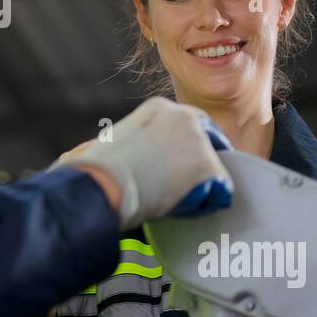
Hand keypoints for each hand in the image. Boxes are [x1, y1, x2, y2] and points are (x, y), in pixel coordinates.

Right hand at [55, 98, 232, 227]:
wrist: (103, 181)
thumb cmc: (96, 168)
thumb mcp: (115, 141)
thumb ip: (134, 143)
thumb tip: (115, 157)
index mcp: (159, 108)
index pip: (188, 123)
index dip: (186, 147)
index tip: (179, 163)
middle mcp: (184, 117)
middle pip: (209, 140)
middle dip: (200, 162)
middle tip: (187, 184)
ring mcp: (200, 141)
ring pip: (214, 168)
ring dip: (200, 185)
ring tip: (175, 200)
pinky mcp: (209, 168)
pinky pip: (219, 191)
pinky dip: (205, 204)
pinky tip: (184, 209)